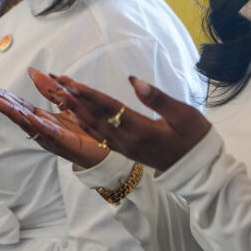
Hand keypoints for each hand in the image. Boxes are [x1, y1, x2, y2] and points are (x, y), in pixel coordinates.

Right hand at [0, 77, 110, 168]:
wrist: (106, 150)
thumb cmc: (84, 129)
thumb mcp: (65, 103)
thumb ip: (49, 89)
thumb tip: (31, 70)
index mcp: (41, 119)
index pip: (17, 105)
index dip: (0, 95)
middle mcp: (42, 130)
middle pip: (17, 113)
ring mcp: (51, 138)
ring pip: (28, 123)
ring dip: (11, 112)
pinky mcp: (65, 144)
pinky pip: (51, 133)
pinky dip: (39, 125)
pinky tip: (29, 117)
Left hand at [39, 71, 211, 172]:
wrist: (197, 169)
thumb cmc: (194, 138)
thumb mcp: (183, 114)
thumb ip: (157, 98)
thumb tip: (134, 81)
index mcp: (141, 130)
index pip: (108, 108)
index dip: (87, 94)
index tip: (69, 81)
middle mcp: (127, 141)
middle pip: (94, 118)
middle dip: (72, 100)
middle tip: (54, 84)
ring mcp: (124, 148)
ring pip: (93, 128)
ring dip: (74, 111)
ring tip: (58, 96)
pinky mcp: (125, 151)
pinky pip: (99, 137)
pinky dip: (84, 125)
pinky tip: (74, 116)